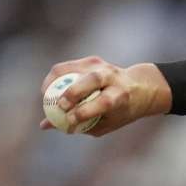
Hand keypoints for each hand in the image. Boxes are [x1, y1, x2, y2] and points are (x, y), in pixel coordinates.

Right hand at [39, 57, 170, 135]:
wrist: (140, 88)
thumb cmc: (120, 111)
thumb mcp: (105, 123)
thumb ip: (79, 125)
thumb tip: (45, 125)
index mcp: (122, 96)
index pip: (104, 101)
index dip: (84, 112)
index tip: (69, 122)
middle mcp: (114, 77)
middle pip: (93, 80)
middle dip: (72, 93)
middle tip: (58, 106)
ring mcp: (103, 66)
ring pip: (76, 68)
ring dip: (57, 81)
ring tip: (46, 95)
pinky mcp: (92, 60)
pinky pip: (68, 66)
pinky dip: (56, 76)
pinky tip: (49, 88)